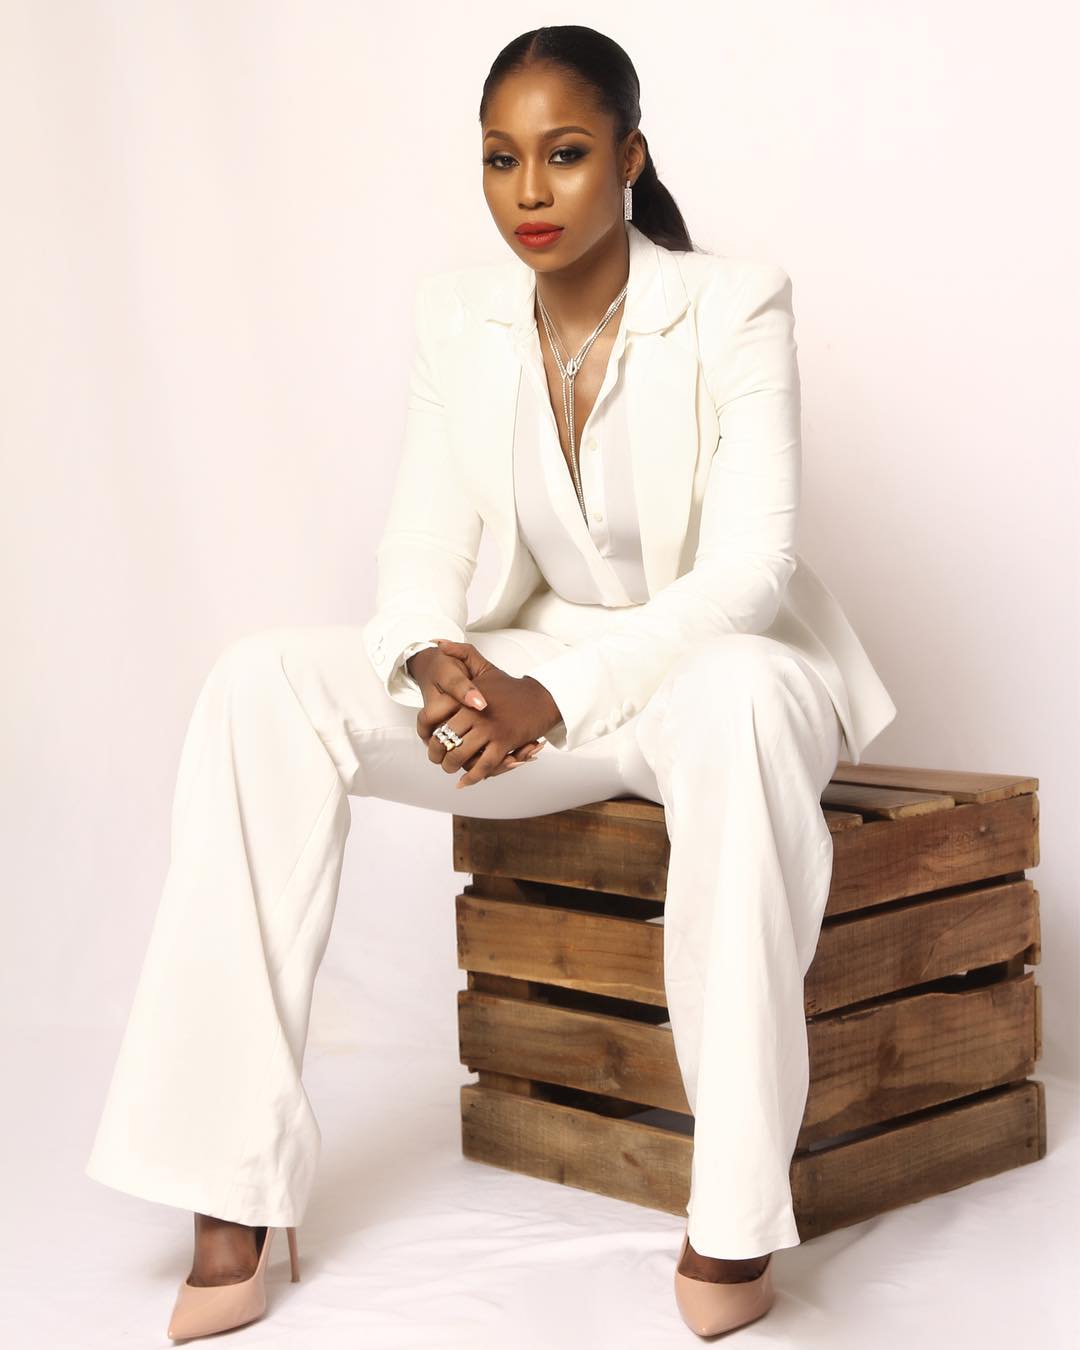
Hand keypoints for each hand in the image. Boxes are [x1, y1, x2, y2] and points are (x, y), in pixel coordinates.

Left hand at [409, 638, 561, 787]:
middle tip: (437, 759)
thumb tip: (439, 643)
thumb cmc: (508, 686)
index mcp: (465, 697)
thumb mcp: (483, 665)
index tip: (426, 738)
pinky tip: (464, 782)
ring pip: (461, 755)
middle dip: (436, 754)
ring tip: (450, 768)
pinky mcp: (503, 743)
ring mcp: (489, 729)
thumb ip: (460, 652)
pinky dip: (472, 777)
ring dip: (452, 766)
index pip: (434, 718)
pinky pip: (484, 765)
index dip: (425, 732)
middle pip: (444, 740)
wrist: (540, 698)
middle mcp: (474, 713)